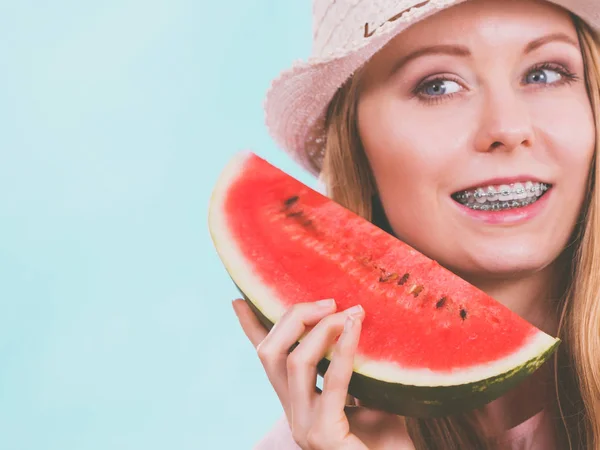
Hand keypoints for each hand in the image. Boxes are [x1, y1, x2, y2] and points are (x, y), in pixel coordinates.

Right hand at [233, 298, 412, 449]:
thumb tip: (354, 323)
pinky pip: (331, 381)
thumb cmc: (387, 438)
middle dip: (294, 317)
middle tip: (330, 300)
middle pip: (271, 353)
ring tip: (351, 312)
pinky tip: (355, 327)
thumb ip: (352, 367)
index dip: (251, 328)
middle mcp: (293, 413)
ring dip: (322, 328)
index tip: (239, 300)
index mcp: (297, 402)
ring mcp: (304, 426)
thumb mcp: (367, 394)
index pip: (269, 360)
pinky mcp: (323, 434)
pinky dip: (344, 348)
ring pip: (294, 361)